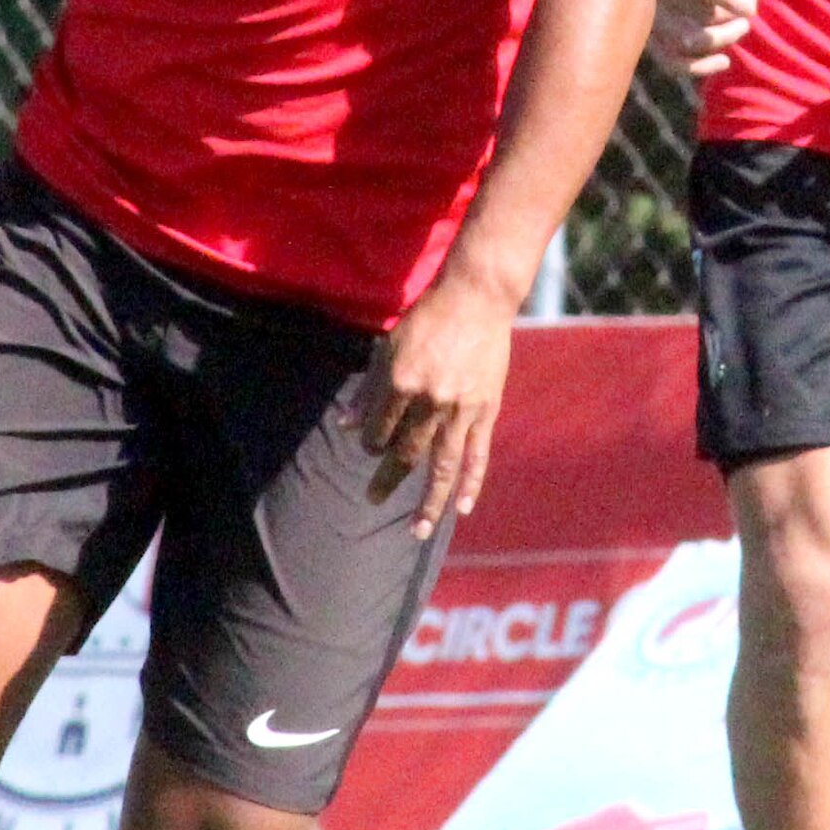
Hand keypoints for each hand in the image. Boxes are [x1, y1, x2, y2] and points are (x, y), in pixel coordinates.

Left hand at [363, 263, 519, 538]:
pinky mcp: (485, 410)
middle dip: (387, 480)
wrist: (477, 299)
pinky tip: (462, 509)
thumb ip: (369, 389)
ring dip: (429, 502)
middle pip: (405, 454)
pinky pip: (477, 455)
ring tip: (418, 530)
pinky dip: (470, 483)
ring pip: (442, 467)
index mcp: (402, 383)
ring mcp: (460, 410)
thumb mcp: (389, 347)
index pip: (379, 430)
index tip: (370, 447)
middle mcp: (430, 402)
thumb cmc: (428, 319)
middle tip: (372, 500)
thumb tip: (344, 425)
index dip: (370, 443)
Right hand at [649, 0, 754, 79]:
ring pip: (690, 41)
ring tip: (741, 27)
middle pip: (699, 16)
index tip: (751, 5)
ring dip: (722, 39)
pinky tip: (723, 61)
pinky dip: (699, 68)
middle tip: (751, 4)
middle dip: (732, 17)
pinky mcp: (648, 37)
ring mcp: (649, 17)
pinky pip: (672, 62)